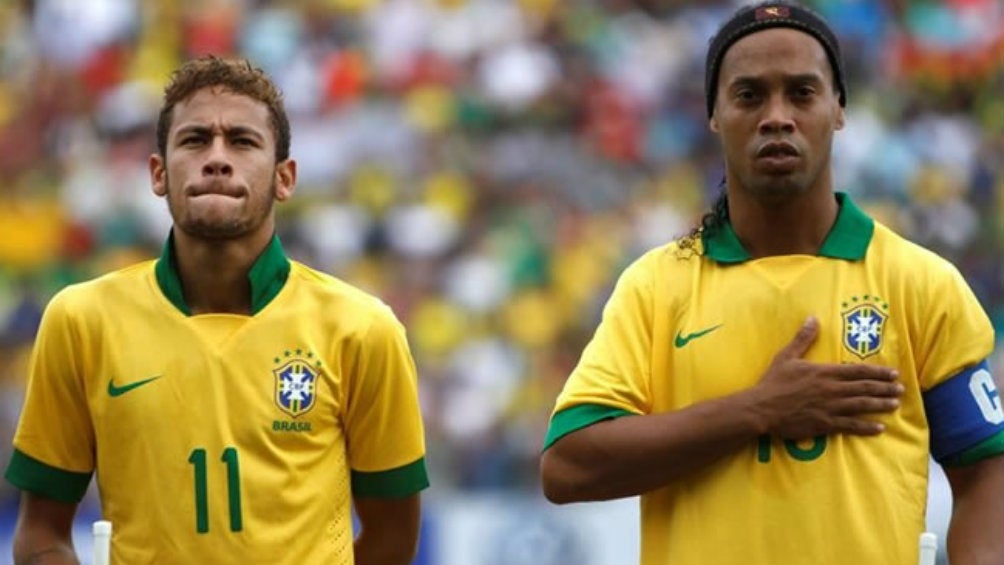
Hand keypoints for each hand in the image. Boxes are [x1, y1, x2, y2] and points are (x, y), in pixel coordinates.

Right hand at [751, 316, 902, 439]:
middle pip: (864, 388)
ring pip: (862, 405)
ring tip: (895, 404)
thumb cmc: (773, 382)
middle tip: (901, 389)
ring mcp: (830, 408)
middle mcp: (831, 389)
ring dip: (880, 405)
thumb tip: (813, 318)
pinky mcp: (825, 424)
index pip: (857, 371)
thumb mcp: (786, 356)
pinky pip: (850, 425)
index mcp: (824, 372)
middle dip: (885, 388)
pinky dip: (866, 427)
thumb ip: (803, 339)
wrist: (761, 408)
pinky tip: (879, 427)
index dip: (878, 372)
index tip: (893, 373)